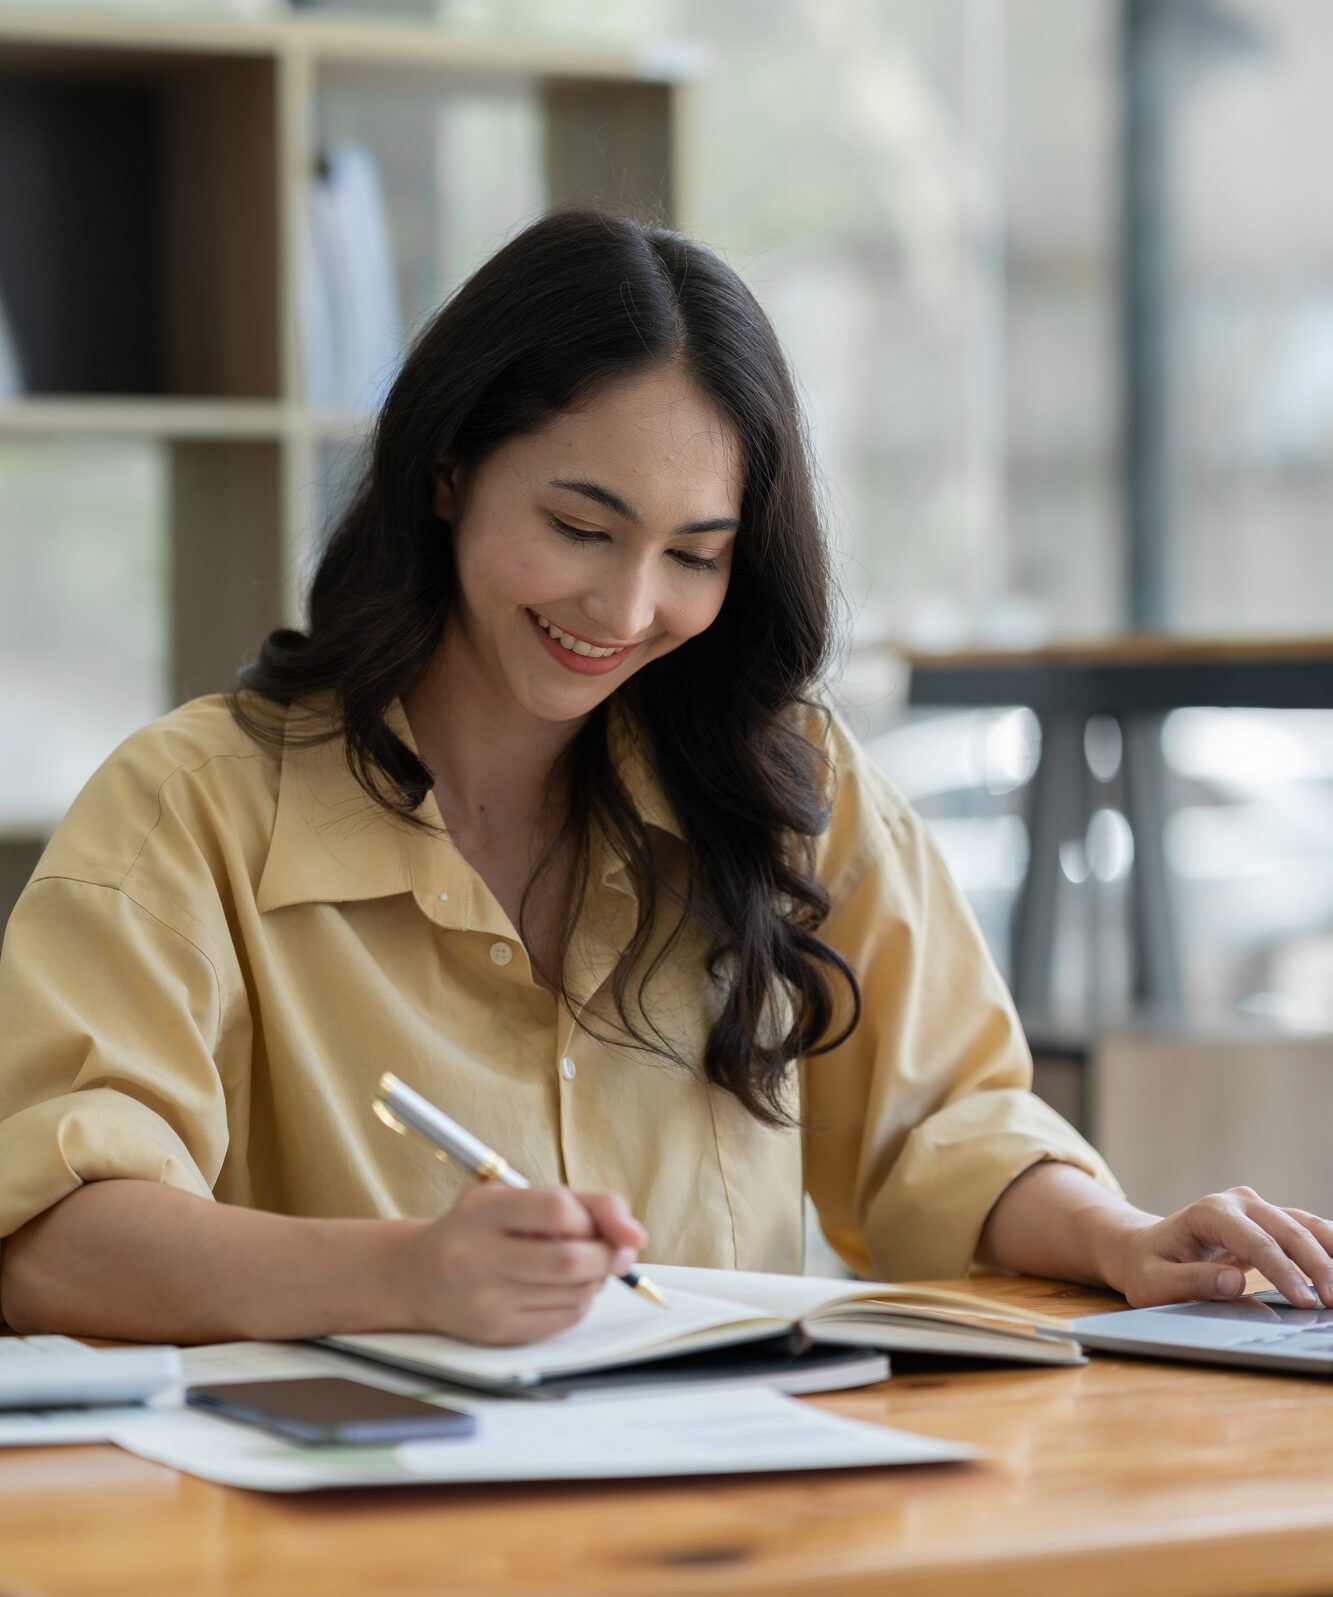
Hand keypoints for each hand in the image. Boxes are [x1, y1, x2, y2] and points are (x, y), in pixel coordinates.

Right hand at [392, 1185, 646, 1344]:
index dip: (593, 1218)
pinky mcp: (496, 1334)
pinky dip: (579, 1302)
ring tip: (584, 1267)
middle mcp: (476, 1256)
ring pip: (574, 1294)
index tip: (599, 1224)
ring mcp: (485, 1300)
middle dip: (606, 1256)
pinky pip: (564, 1320)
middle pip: (569, 1261)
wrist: (419, 1276)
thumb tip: (636, 1235)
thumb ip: (584, 1202)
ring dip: (596, 1280)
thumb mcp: (519, 1198)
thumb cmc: (481, 1229)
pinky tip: (562, 1289)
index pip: (558, 1209)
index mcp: (482, 1210)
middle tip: (614, 1251)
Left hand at [1103, 1186, 1332, 1308]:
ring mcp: (1255, 1208)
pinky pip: (1306, 1229)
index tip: (1306, 1302)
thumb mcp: (1154, 1282)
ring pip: (1304, 1225)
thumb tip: (1233, 1282)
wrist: (1143, 1248)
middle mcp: (1237, 1202)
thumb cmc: (1147, 1268)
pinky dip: (1328, 1246)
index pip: (1257, 1242)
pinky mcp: (1268, 1221)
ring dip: (1330, 1255)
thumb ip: (1191, 1281)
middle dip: (1318, 1266)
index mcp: (1209, 1213)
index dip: (1284, 1273)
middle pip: (1288, 1230)